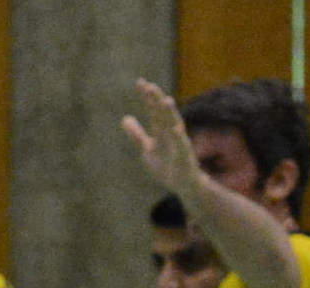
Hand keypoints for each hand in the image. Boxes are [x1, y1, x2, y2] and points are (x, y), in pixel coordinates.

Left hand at [123, 78, 202, 195]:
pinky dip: (178, 136)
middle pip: (162, 113)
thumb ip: (136, 134)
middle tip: (149, 85)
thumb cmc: (166, 165)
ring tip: (164, 100)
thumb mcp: (146, 149)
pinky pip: (182, 144)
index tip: (141, 82)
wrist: (182, 184)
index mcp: (160, 130)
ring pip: (174, 124)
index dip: (147, 97)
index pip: (153, 110)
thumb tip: (124, 118)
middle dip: (156, 100)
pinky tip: (175, 127)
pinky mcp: (185, 155)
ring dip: (169, 113)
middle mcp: (170, 132)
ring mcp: (178, 142)